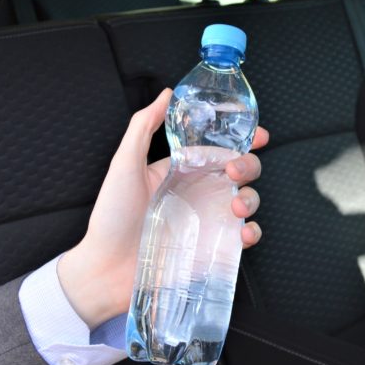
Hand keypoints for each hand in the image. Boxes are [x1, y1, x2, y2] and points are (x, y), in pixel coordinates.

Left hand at [58, 88, 268, 328]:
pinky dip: (251, 233)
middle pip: (239, 172)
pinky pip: (241, 238)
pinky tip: (243, 233)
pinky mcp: (210, 249)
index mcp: (179, 171)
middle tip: (236, 171)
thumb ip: (143, 126)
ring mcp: (206, 222)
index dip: (242, 139)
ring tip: (235, 205)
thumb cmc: (111, 217)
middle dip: (248, 166)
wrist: (105, 270)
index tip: (259, 133)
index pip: (217, 149)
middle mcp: (196, 194)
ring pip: (246, 202)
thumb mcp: (124, 165)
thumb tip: (166, 94)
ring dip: (251, 199)